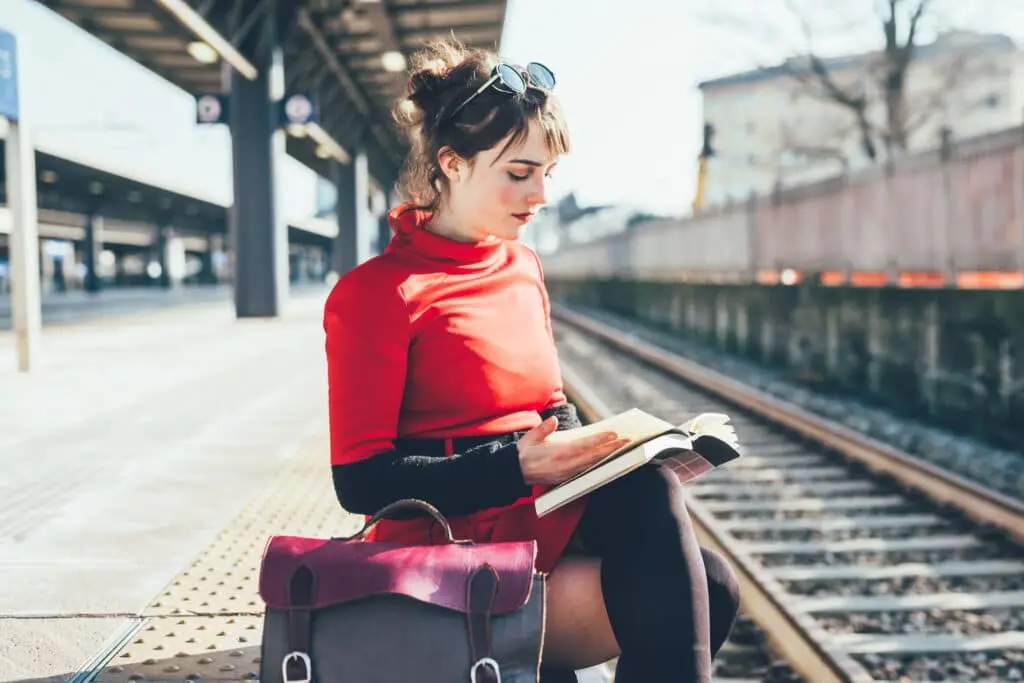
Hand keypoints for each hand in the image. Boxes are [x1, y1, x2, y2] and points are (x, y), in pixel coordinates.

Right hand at [516, 416, 630, 485]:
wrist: (515, 473)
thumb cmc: (524, 452)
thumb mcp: (530, 438)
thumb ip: (543, 429)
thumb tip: (554, 421)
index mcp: (558, 452)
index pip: (584, 444)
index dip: (600, 439)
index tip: (614, 433)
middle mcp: (566, 464)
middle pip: (594, 456)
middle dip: (612, 448)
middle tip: (628, 441)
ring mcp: (567, 473)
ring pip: (593, 465)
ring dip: (609, 457)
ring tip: (623, 449)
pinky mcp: (567, 479)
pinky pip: (587, 472)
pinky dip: (599, 466)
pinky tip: (608, 461)